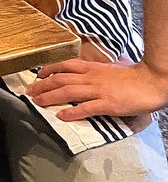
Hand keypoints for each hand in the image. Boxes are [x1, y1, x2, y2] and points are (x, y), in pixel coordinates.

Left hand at [27, 57, 167, 120]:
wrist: (151, 81)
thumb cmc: (133, 78)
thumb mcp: (110, 71)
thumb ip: (96, 73)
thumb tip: (86, 77)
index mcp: (92, 68)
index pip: (65, 65)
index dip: (48, 69)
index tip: (37, 75)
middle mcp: (91, 77)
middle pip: (60, 78)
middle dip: (42, 85)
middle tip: (30, 92)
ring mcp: (99, 90)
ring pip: (68, 91)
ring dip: (50, 97)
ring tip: (37, 103)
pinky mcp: (108, 104)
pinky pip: (86, 108)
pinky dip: (71, 112)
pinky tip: (61, 117)